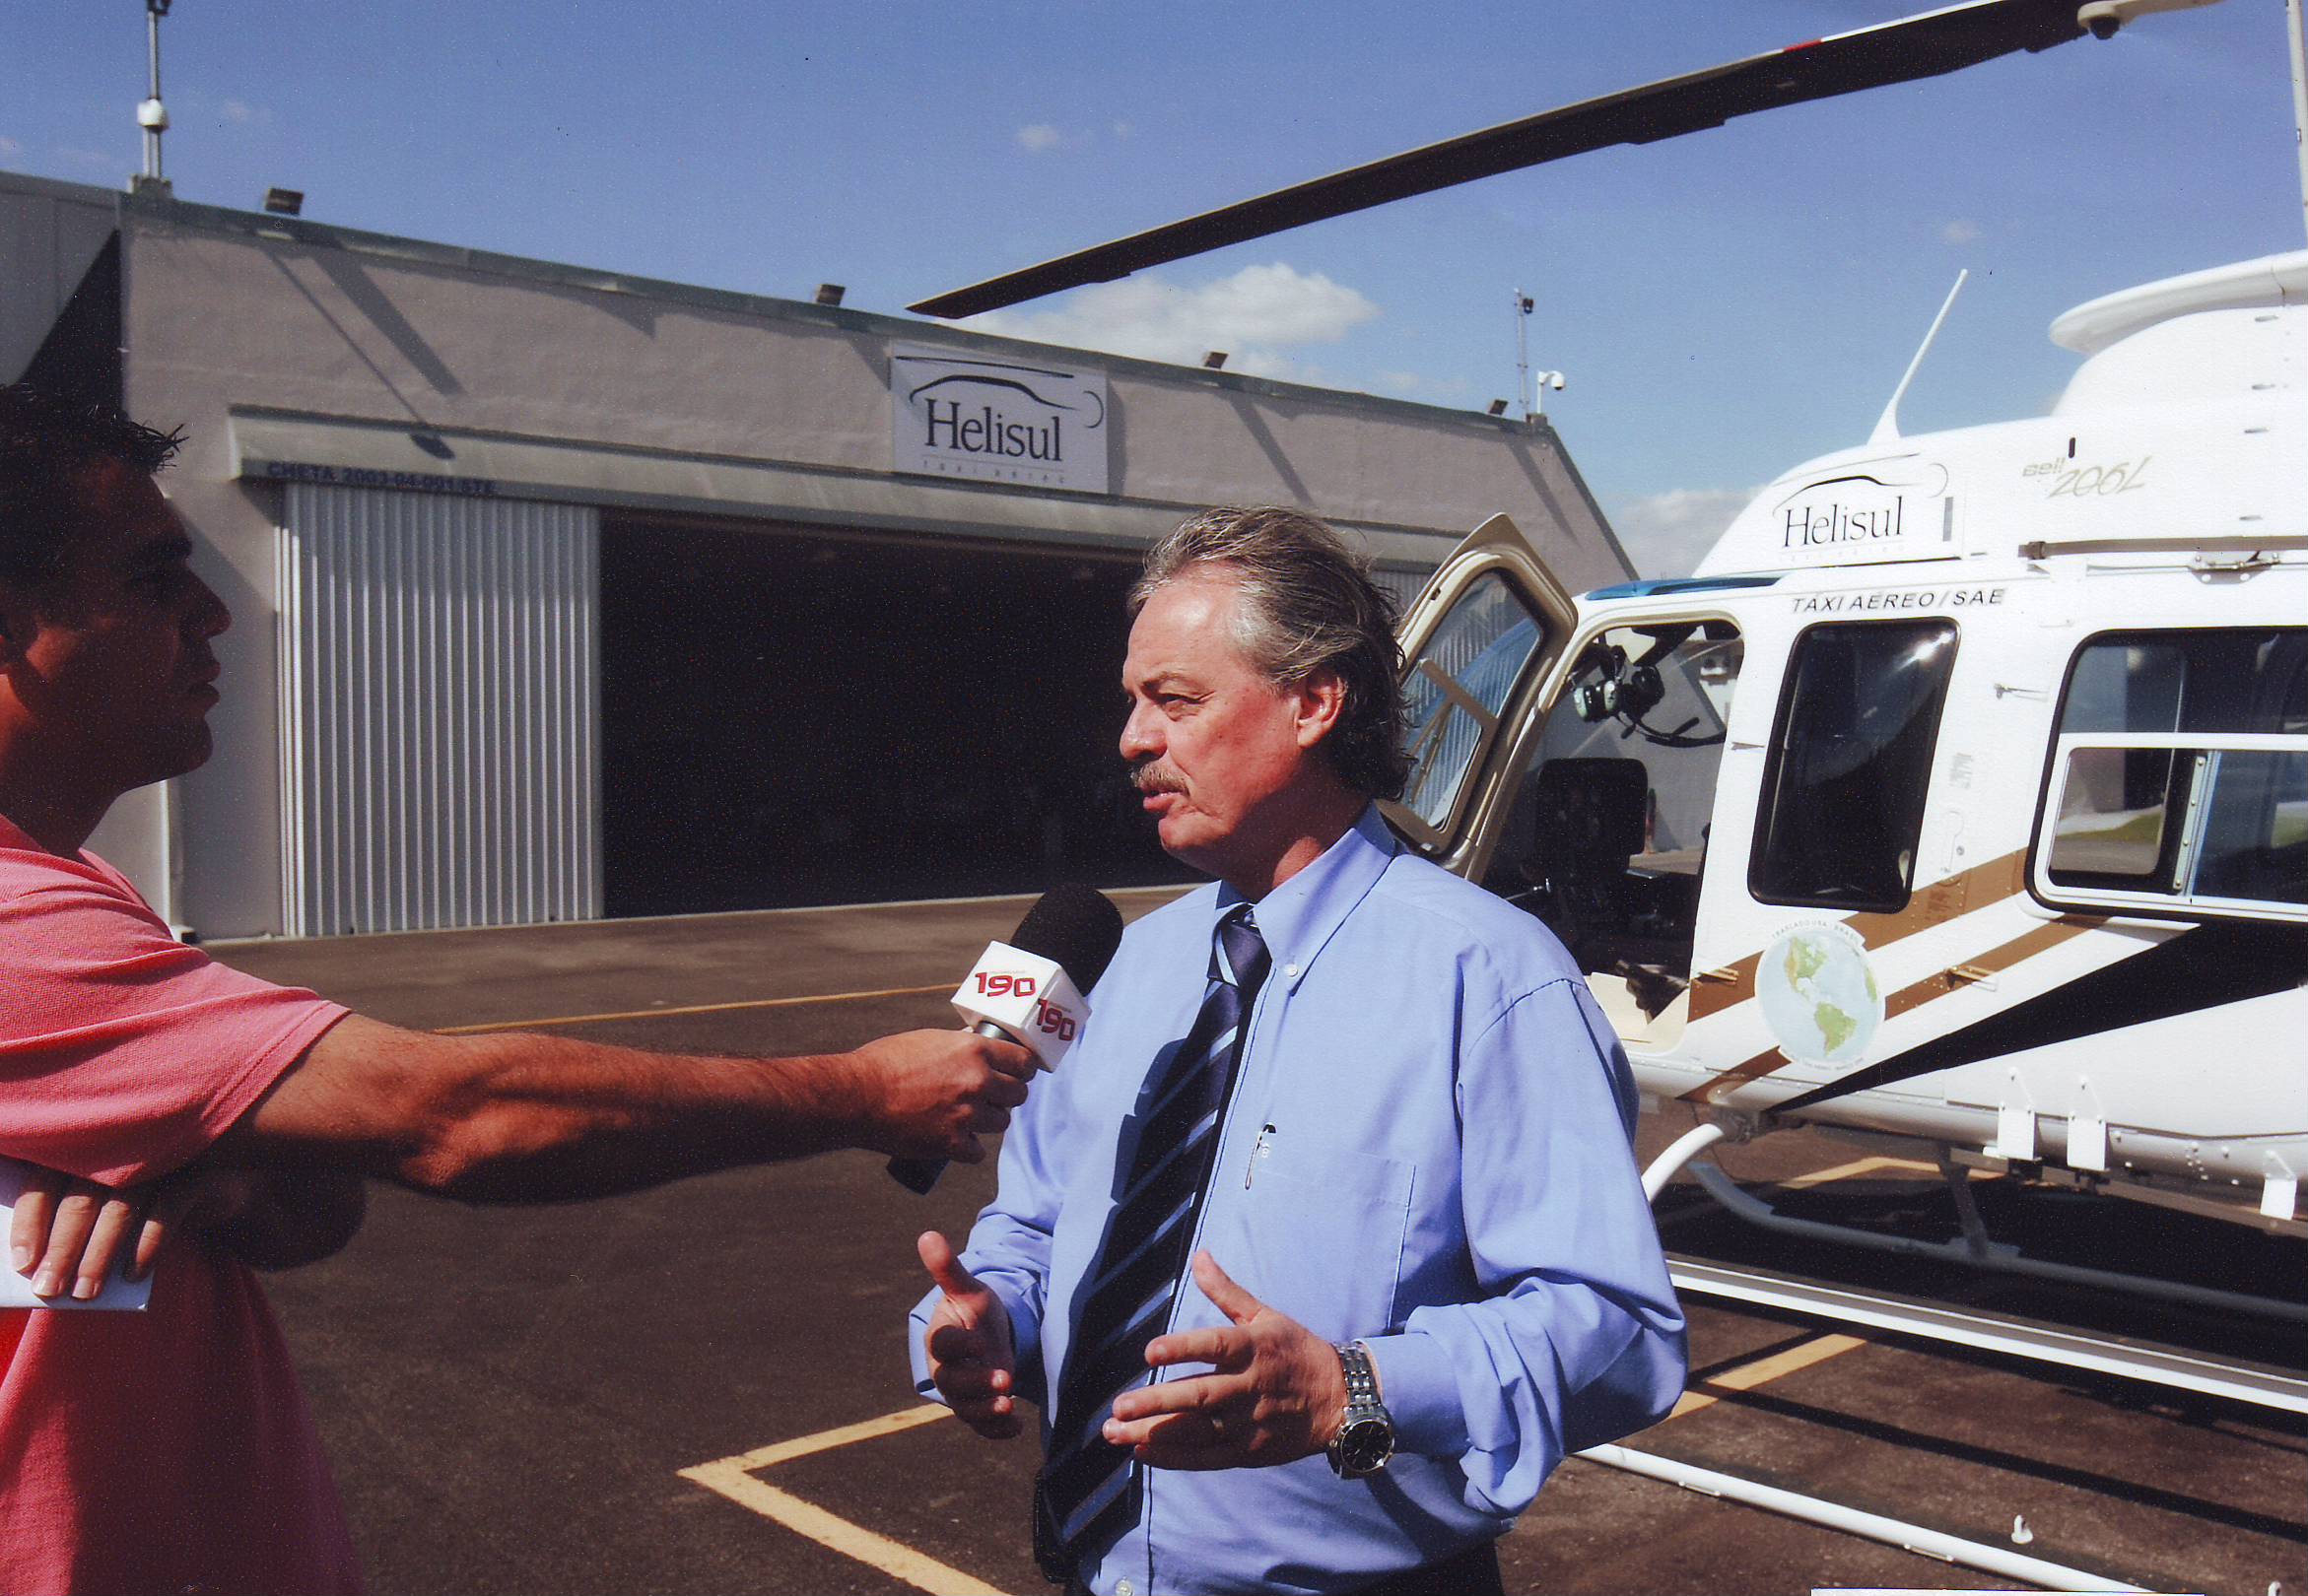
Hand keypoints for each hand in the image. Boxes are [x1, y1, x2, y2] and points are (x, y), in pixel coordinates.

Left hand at [9, 1165, 263, 1298]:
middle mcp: (123, 1148)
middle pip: (81, 1198)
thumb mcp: (104, 1211)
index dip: (30, 1221)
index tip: (22, 1263)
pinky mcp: (197, 1176)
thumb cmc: (143, 1206)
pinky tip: (132, 1274)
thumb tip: (40, 1265)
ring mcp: (162, 1159)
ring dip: (100, 1255)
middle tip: (49, 1289)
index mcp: (90, 1148)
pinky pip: (167, 1210)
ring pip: (121, 1207)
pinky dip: (146, 1244)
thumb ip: (73, 1223)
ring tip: (86, 1292)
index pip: (45, 1179)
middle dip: (63, 1249)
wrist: (217, 1193)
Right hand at [852, 1029, 1034, 1163]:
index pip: (1024, 1062)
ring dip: (987, 1122)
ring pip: (1001, 1123)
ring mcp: (967, 1114)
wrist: (855, 1096)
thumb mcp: (928, 1040)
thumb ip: (958, 1047)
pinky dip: (967, 1148)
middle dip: (1006, 1097)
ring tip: (967, 1118)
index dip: (1023, 1070)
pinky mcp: (952, 1143)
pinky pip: (977, 1151)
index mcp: (973, 1050)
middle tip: (991, 1099)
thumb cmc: (884, 1063)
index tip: (1018, 1075)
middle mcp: (977, 1081)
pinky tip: (954, 1141)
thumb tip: (977, 1046)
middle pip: (1018, 1095)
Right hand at [919, 1229, 1021, 1439]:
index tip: (981, 1342)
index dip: (960, 1345)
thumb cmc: (973, 1311)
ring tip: (1009, 1406)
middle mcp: (946, 1369)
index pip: (943, 1345)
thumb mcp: (969, 1289)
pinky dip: (996, 1431)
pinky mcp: (976, 1408)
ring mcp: (960, 1392)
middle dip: (977, 1384)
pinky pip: (981, 1426)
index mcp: (940, 1338)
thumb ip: (949, 1269)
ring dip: (986, 1411)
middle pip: (952, 1382)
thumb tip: (927, 1235)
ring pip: (965, 1408)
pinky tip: (1017, 1427)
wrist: (983, 1337)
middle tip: (1006, 1380)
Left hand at [1102, 1251, 1347, 1469]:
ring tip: (1114, 1432)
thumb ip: (1227, 1291)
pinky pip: (1206, 1457)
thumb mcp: (1266, 1315)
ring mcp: (1247, 1423)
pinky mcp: (1247, 1452)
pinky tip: (1141, 1452)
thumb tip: (1199, 1256)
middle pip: (1198, 1395)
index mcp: (1254, 1348)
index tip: (1149, 1352)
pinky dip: (1174, 1458)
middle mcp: (1249, 1387)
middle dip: (1155, 1402)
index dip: (1182, 1348)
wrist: (1338, 1400)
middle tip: (1118, 1407)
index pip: (1214, 1347)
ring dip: (1152, 1433)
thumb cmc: (1295, 1351)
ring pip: (1195, 1431)